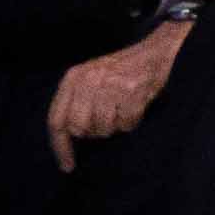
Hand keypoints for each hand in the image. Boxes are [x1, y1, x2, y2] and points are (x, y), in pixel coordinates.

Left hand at [45, 22, 185, 172]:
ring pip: (103, 129)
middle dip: (93, 131)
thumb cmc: (121, 69)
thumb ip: (75, 102)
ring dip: (115, 126)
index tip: (67, 166)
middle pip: (79, 128)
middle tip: (106, 120)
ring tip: (122, 109)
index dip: (60, 146)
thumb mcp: (90, 79)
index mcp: (74, 77)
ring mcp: (110, 84)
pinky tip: (135, 106)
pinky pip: (126, 124)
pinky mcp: (132, 89)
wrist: (157, 48)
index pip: (57, 120)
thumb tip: (69, 138)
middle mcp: (89, 79)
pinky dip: (132, 121)